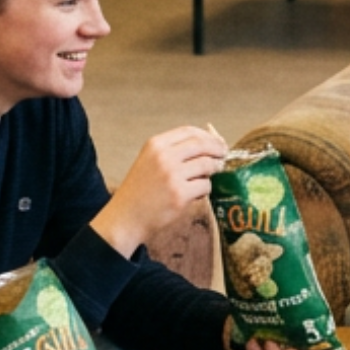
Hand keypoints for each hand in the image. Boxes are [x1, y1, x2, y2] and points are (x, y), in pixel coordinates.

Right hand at [92, 125, 227, 257]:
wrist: (126, 217)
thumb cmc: (140, 191)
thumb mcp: (149, 161)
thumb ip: (173, 151)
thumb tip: (208, 144)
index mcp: (155, 145)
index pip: (189, 131)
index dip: (207, 136)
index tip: (217, 142)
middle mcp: (164, 157)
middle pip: (202, 145)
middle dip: (217, 150)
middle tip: (223, 156)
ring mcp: (172, 176)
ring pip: (207, 165)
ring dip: (213, 170)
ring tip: (208, 176)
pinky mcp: (180, 195)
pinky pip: (205, 186)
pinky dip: (205, 189)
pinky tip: (196, 194)